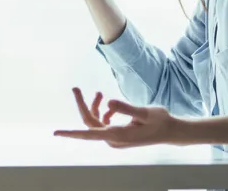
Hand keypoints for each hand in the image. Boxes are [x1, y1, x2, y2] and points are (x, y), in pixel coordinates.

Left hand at [53, 88, 180, 147]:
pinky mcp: (118, 135)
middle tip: (75, 88)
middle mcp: (113, 139)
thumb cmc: (159, 121)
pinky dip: (103, 112)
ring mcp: (115, 138)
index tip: (56, 133)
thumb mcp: (144, 111)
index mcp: (118, 135)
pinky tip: (108, 104)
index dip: (71, 133)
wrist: (170, 131)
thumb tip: (109, 102)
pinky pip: (103, 123)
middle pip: (90, 122)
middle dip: (82, 105)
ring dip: (94, 107)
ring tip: (97, 92)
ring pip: (96, 122)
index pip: (89, 133)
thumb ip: (126, 107)